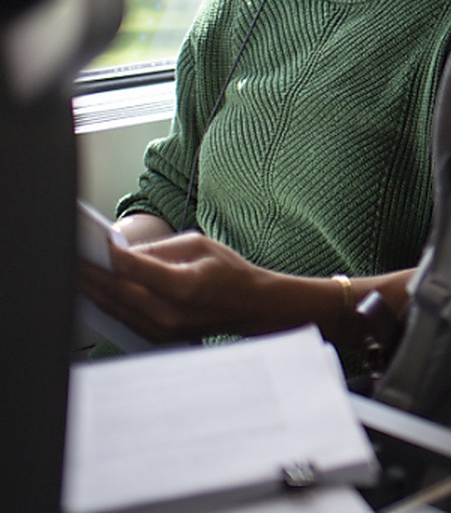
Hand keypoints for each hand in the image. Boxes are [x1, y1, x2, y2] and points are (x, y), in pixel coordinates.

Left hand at [77, 232, 275, 342]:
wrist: (251, 306)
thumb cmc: (229, 272)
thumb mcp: (199, 245)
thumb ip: (158, 249)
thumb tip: (120, 252)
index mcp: (183, 286)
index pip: (132, 268)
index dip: (106, 255)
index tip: (87, 243)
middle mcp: (169, 313)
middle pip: (115, 291)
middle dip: (88, 272)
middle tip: (69, 255)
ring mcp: (162, 330)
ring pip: (113, 308)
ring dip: (91, 289)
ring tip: (74, 270)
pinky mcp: (157, 338)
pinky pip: (122, 318)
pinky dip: (106, 302)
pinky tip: (93, 288)